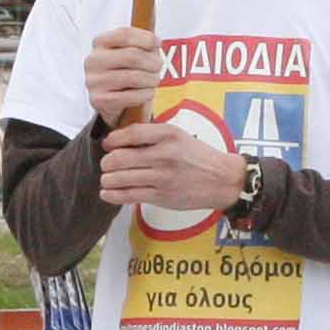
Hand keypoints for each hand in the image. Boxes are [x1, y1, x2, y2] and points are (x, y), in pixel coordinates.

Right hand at [86, 24, 160, 123]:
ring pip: (134, 77)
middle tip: (159, 66)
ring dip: (151, 79)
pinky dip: (145, 94)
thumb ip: (143, 43)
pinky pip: (131, 96)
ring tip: (154, 80)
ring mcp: (94, 81)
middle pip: (132, 56)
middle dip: (153, 62)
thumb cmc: (123, 70)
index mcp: (100, 42)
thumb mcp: (130, 51)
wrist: (109, 100)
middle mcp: (93, 60)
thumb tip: (156, 41)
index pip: (124, 35)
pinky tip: (147, 93)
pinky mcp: (99, 100)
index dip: (145, 38)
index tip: (158, 43)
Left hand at [97, 119, 244, 211]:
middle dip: (107, 162)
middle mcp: (164, 155)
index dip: (114, 139)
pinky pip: (130, 195)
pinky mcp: (162, 196)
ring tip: (106, 179)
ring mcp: (162, 177)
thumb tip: (121, 138)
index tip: (107, 144)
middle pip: (121, 158)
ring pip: (121, 178)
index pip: (132, 133)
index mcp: (169, 135)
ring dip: (107, 179)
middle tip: (106, 164)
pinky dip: (113, 195)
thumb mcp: (179, 135)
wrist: (223, 180)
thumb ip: (153, 135)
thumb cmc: (199, 156)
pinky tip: (106, 193)